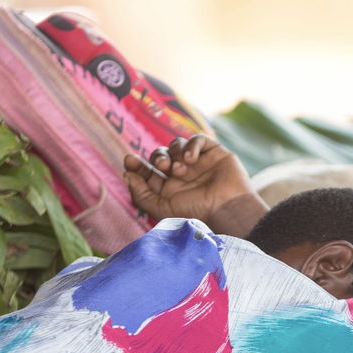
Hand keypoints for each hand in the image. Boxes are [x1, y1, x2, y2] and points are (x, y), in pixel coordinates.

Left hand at [123, 135, 266, 235]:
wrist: (226, 208)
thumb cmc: (195, 212)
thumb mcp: (162, 208)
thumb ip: (141, 194)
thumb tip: (126, 175)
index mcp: (168, 188)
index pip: (148, 172)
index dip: (137, 165)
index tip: (129, 160)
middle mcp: (181, 174)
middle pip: (160, 155)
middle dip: (157, 157)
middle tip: (162, 165)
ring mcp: (197, 162)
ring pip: (176, 145)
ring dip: (174, 153)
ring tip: (181, 168)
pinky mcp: (213, 152)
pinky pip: (197, 139)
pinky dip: (191, 145)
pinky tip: (191, 159)